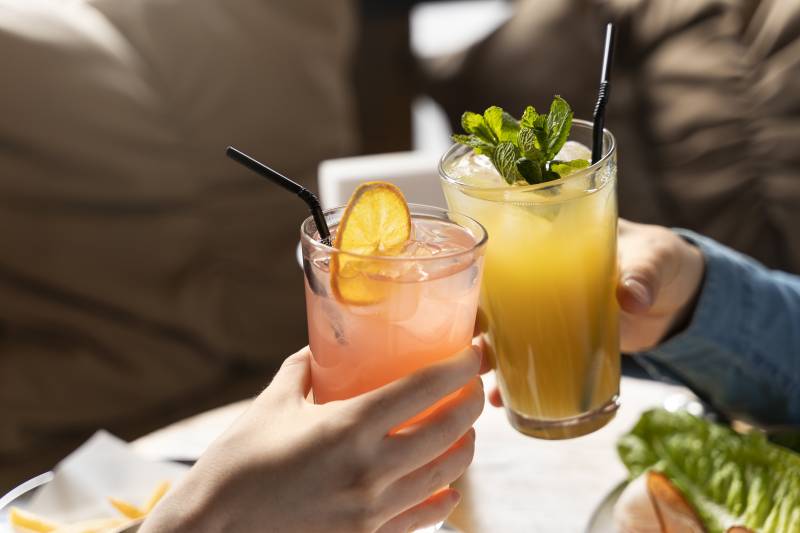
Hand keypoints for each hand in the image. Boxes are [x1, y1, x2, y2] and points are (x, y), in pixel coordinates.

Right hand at [141, 346, 482, 532]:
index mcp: (348, 427)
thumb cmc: (236, 466)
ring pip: (446, 474)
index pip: (426, 388)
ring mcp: (373, 510)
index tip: (475, 351)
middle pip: (450, 429)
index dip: (462, 365)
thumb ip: (303, 370)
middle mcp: (370, 469)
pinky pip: (423, 518)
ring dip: (464, 447)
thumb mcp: (270, 406)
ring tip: (462, 430)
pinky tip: (447, 488)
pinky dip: (442, 498)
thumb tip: (321, 349)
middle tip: (472, 385)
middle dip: (472, 402)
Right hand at [479, 220, 704, 406]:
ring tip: (480, 376)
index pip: (504, 252)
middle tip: (469, 344)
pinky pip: (532, 356)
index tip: (464, 296)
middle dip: (475, 322)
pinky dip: (516, 377)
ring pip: (506, 331)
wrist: (681, 295)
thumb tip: (632, 300)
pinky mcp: (562, 340)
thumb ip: (642, 277)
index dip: (479, 273)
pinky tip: (501, 399)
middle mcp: (541, 277)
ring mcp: (549, 312)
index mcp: (555, 243)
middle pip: (494, 299)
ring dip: (489, 352)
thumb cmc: (660, 260)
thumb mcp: (653, 260)